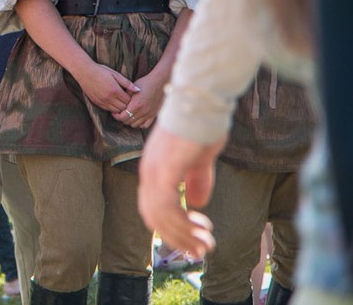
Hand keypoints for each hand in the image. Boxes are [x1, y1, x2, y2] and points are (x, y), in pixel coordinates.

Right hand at [73, 62, 139, 112]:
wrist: (84, 72)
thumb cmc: (101, 70)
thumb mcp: (115, 74)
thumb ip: (127, 83)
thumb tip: (138, 90)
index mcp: (115, 90)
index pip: (128, 100)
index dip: (131, 99)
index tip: (131, 95)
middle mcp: (108, 98)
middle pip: (123, 107)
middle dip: (126, 105)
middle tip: (127, 99)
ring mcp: (102, 101)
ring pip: (115, 111)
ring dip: (119, 107)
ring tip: (120, 101)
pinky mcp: (96, 103)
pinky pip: (107, 110)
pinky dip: (112, 108)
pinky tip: (113, 102)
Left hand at [113, 74, 163, 128]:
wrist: (159, 82)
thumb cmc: (145, 83)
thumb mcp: (132, 88)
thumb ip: (124, 97)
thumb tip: (117, 103)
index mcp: (135, 105)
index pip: (122, 117)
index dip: (116, 116)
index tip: (115, 113)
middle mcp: (142, 112)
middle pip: (127, 121)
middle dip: (122, 118)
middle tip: (120, 113)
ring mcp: (148, 114)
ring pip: (135, 125)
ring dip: (130, 121)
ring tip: (128, 115)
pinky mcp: (154, 115)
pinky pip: (145, 125)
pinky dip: (139, 124)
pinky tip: (137, 118)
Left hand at [138, 126, 225, 258]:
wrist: (201, 103)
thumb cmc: (202, 125)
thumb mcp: (200, 159)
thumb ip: (196, 180)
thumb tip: (196, 203)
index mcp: (152, 168)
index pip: (152, 207)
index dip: (170, 228)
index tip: (191, 242)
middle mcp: (148, 171)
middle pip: (153, 216)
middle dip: (177, 238)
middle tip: (200, 252)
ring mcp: (154, 171)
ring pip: (161, 217)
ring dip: (184, 235)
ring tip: (206, 246)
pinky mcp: (164, 170)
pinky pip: (169, 207)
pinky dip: (184, 223)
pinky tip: (203, 229)